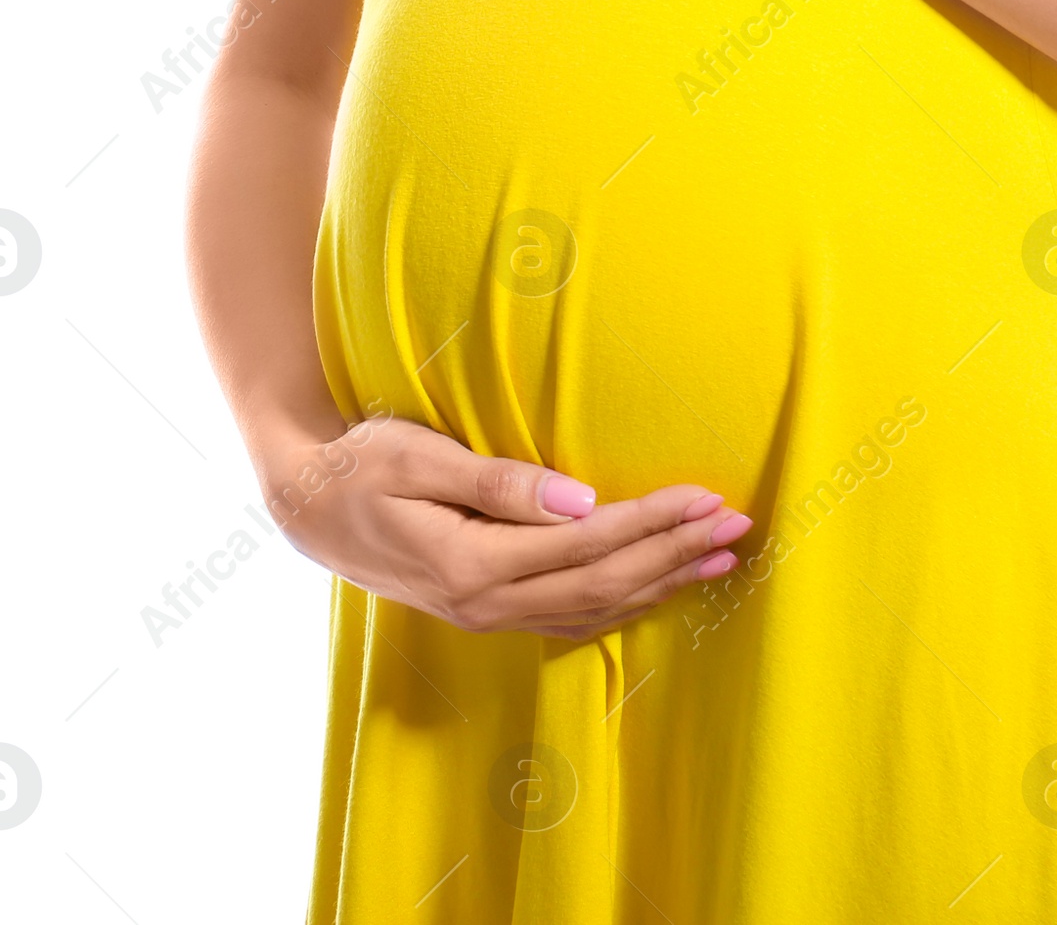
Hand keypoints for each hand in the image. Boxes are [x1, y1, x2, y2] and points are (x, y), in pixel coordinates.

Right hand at [262, 416, 751, 639]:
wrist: (303, 504)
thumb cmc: (357, 465)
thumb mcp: (415, 457)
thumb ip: (497, 481)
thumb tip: (580, 498)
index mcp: (470, 564)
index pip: (586, 545)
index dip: (652, 522)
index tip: (706, 496)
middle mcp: (483, 603)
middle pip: (603, 583)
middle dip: (675, 553)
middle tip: (738, 525)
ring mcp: (484, 614)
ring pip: (592, 608)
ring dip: (661, 580)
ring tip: (721, 556)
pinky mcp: (485, 609)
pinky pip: (569, 614)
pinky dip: (624, 599)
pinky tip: (660, 584)